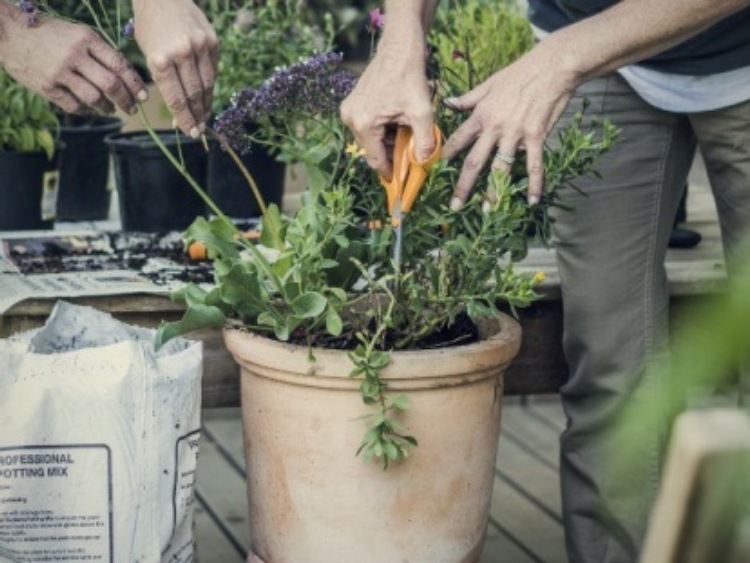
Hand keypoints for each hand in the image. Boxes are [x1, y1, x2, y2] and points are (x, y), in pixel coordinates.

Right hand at [0, 12, 145, 114]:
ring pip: (94, 98)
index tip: (143, 95)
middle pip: (111, 84)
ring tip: (112, 110)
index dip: (135, 83)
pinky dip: (85, 109)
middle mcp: (74, 55)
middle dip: (126, 99)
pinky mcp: (46, 86)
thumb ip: (99, 52)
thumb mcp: (76, 33)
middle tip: (132, 108)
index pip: (119, 64)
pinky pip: (74, 105)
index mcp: (86, 38)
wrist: (9, 32)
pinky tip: (90, 108)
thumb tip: (127, 77)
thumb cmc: (50, 34)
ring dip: (107, 107)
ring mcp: (59, 71)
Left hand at [133, 0, 218, 137]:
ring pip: (208, 84)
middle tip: (199, 129)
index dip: (185, 119)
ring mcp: (201, 46)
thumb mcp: (149, 54)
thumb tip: (181, 111)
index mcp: (161, 59)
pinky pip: (214, 69)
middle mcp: (183, 53)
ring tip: (204, 116)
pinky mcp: (213, 41)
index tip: (191, 133)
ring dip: (207, 103)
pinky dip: (210, 84)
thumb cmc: (150, 27)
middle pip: (195, 95)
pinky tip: (207, 93)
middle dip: (197, 116)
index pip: (177, 99)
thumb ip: (164, 81)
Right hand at [340, 45, 434, 179]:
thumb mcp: (421, 112)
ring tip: (406, 132)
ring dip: (388, 140)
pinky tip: (397, 121)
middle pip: (372, 149)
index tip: (399, 183)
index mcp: (364, 124)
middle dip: (391, 153)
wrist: (399, 49)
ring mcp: (349, 111)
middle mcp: (350, 119)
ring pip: (370, 138)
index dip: (389, 172)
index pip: (376, 159)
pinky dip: (383, 129)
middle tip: (410, 153)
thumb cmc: (409, 78)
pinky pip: (368, 126)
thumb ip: (424, 142)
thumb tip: (426, 165)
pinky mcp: (352, 104)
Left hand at [442, 46, 575, 207]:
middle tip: (455, 206)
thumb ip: (468, 98)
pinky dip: (534, 184)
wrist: (552, 66)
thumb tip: (448, 102)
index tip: (435, 173)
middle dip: (463, 186)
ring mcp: (516, 134)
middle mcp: (495, 128)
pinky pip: (534, 165)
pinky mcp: (536, 136)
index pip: (458, 140)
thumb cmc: (520, 73)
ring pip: (501, 169)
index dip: (446, 157)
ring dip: (494, 192)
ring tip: (487, 210)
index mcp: (481, 115)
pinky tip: (532, 201)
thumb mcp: (489, 83)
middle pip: (475, 162)